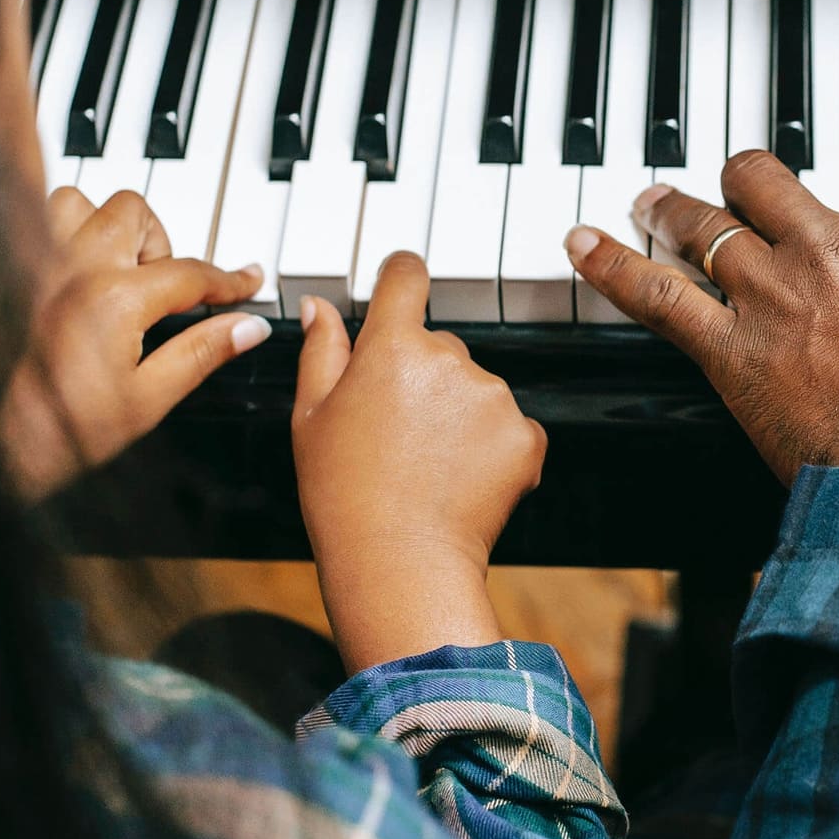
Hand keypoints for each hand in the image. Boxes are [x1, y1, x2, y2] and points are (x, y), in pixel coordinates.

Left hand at [0, 188, 270, 498]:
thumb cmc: (62, 431)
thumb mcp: (150, 398)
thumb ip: (202, 353)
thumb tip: (247, 329)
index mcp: (114, 300)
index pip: (191, 273)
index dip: (228, 280)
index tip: (247, 282)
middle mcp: (73, 269)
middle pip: (137, 215)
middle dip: (164, 246)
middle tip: (170, 288)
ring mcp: (37, 266)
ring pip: (84, 204)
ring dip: (113, 228)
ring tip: (124, 269)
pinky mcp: (14, 274)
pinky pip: (41, 222)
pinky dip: (70, 231)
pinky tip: (83, 269)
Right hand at [293, 252, 545, 671]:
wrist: (399, 563)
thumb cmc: (344, 494)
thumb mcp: (311, 416)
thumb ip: (321, 350)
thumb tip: (320, 307)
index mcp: (393, 346)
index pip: (406, 275)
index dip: (401, 278)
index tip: (400, 286)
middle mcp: (451, 359)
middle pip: (441, 343)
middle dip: (422, 373)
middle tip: (396, 428)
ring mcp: (494, 397)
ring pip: (476, 386)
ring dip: (458, 410)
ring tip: (427, 461)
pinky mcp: (527, 435)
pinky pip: (509, 425)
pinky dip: (491, 445)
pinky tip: (459, 477)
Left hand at [565, 149, 838, 496]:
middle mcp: (829, 250)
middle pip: (768, 179)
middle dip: (748, 176)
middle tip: (735, 183)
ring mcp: (772, 295)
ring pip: (705, 222)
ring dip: (672, 206)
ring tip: (651, 199)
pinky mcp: (731, 350)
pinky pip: (656, 294)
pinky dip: (612, 266)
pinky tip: (580, 243)